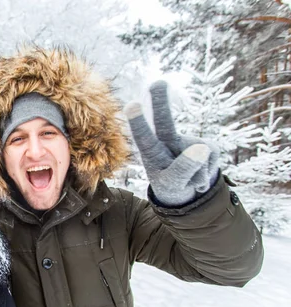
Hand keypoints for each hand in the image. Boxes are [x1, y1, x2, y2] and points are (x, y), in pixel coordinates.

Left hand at [124, 81, 219, 206]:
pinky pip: (211, 161)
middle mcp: (168, 140)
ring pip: (198, 158)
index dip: (138, 122)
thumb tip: (202, 147)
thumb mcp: (173, 184)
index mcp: (152, 151)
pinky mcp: (209, 146)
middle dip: (160, 101)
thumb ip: (184, 170)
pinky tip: (199, 175)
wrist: (189, 189)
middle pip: (164, 121)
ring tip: (188, 179)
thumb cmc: (171, 185)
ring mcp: (189, 141)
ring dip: (196, 176)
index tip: (131, 104)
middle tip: (157, 82)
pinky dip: (206, 176)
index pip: (144, 137)